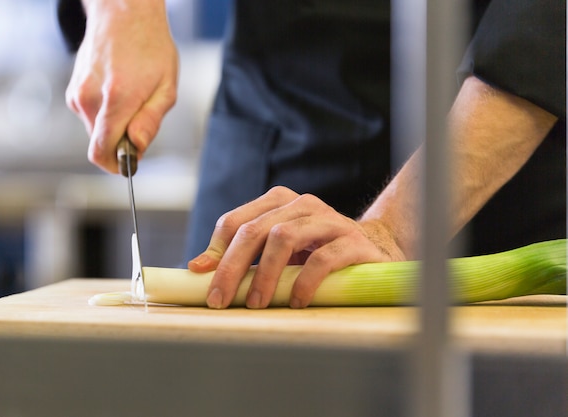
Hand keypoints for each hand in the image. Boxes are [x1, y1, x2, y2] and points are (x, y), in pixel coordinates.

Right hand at [66, 0, 178, 172]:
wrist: (124, 13)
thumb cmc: (150, 47)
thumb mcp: (166, 87)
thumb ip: (151, 121)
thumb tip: (137, 147)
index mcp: (115, 99)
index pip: (101, 151)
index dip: (117, 164)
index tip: (131, 163)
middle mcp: (89, 98)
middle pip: (102, 143)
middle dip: (122, 141)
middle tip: (141, 117)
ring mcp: (77, 94)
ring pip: (96, 130)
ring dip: (114, 125)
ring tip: (131, 98)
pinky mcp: (73, 91)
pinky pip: (90, 116)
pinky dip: (105, 113)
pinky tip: (118, 91)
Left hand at [188, 186, 405, 308]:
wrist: (376, 249)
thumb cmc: (319, 251)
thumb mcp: (279, 251)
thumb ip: (244, 255)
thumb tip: (198, 268)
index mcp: (279, 203)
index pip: (237, 221)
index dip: (216, 249)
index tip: (202, 277)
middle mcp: (302, 205)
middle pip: (255, 230)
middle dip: (232, 266)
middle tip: (220, 299)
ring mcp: (329, 220)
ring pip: (284, 237)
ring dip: (264, 273)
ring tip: (256, 303)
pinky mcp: (353, 241)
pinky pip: (323, 258)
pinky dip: (304, 282)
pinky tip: (295, 301)